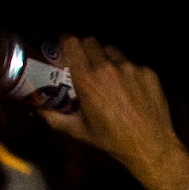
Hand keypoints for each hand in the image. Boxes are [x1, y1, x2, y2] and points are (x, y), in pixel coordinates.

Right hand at [37, 36, 188, 189]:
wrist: (150, 147)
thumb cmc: (112, 142)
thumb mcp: (80, 132)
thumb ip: (55, 118)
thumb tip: (38, 110)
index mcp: (87, 80)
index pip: (72, 42)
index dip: (67, 42)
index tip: (67, 48)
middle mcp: (107, 68)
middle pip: (91, 42)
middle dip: (86, 50)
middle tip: (87, 65)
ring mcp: (130, 68)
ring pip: (113, 51)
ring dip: (108, 59)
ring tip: (110, 77)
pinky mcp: (148, 72)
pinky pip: (133, 64)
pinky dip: (129, 72)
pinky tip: (131, 90)